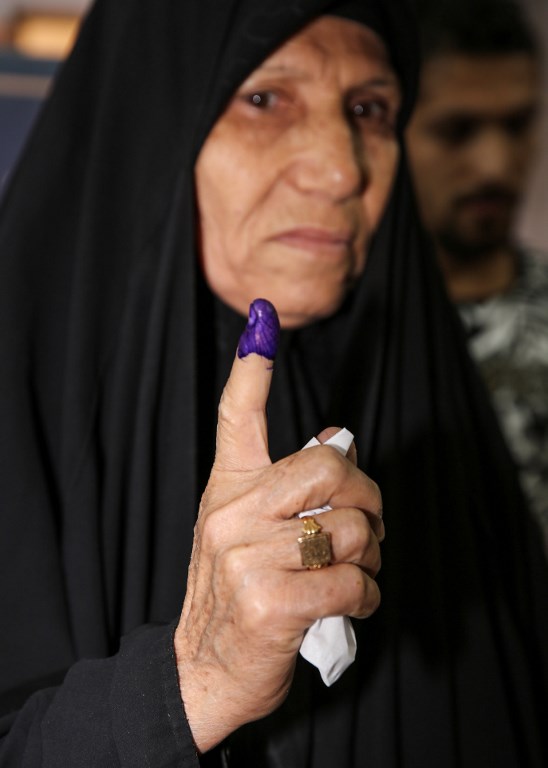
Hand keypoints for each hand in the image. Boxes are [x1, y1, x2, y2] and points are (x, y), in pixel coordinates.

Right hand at [175, 306, 383, 752]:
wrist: (202, 668)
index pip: (237, 416)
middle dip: (369, 498)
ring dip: (372, 557)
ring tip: (354, 572)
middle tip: (370, 525)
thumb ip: (290, 490)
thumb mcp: (249, 533)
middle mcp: (233, 512)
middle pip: (331, 468)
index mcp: (229, 489)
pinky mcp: (271, 602)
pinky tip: (353, 603)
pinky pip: (352, 581)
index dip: (253, 367)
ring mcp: (247, 556)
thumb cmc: (236, 594)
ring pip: (352, 529)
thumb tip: (341, 439)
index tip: (262, 320)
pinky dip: (368, 596)